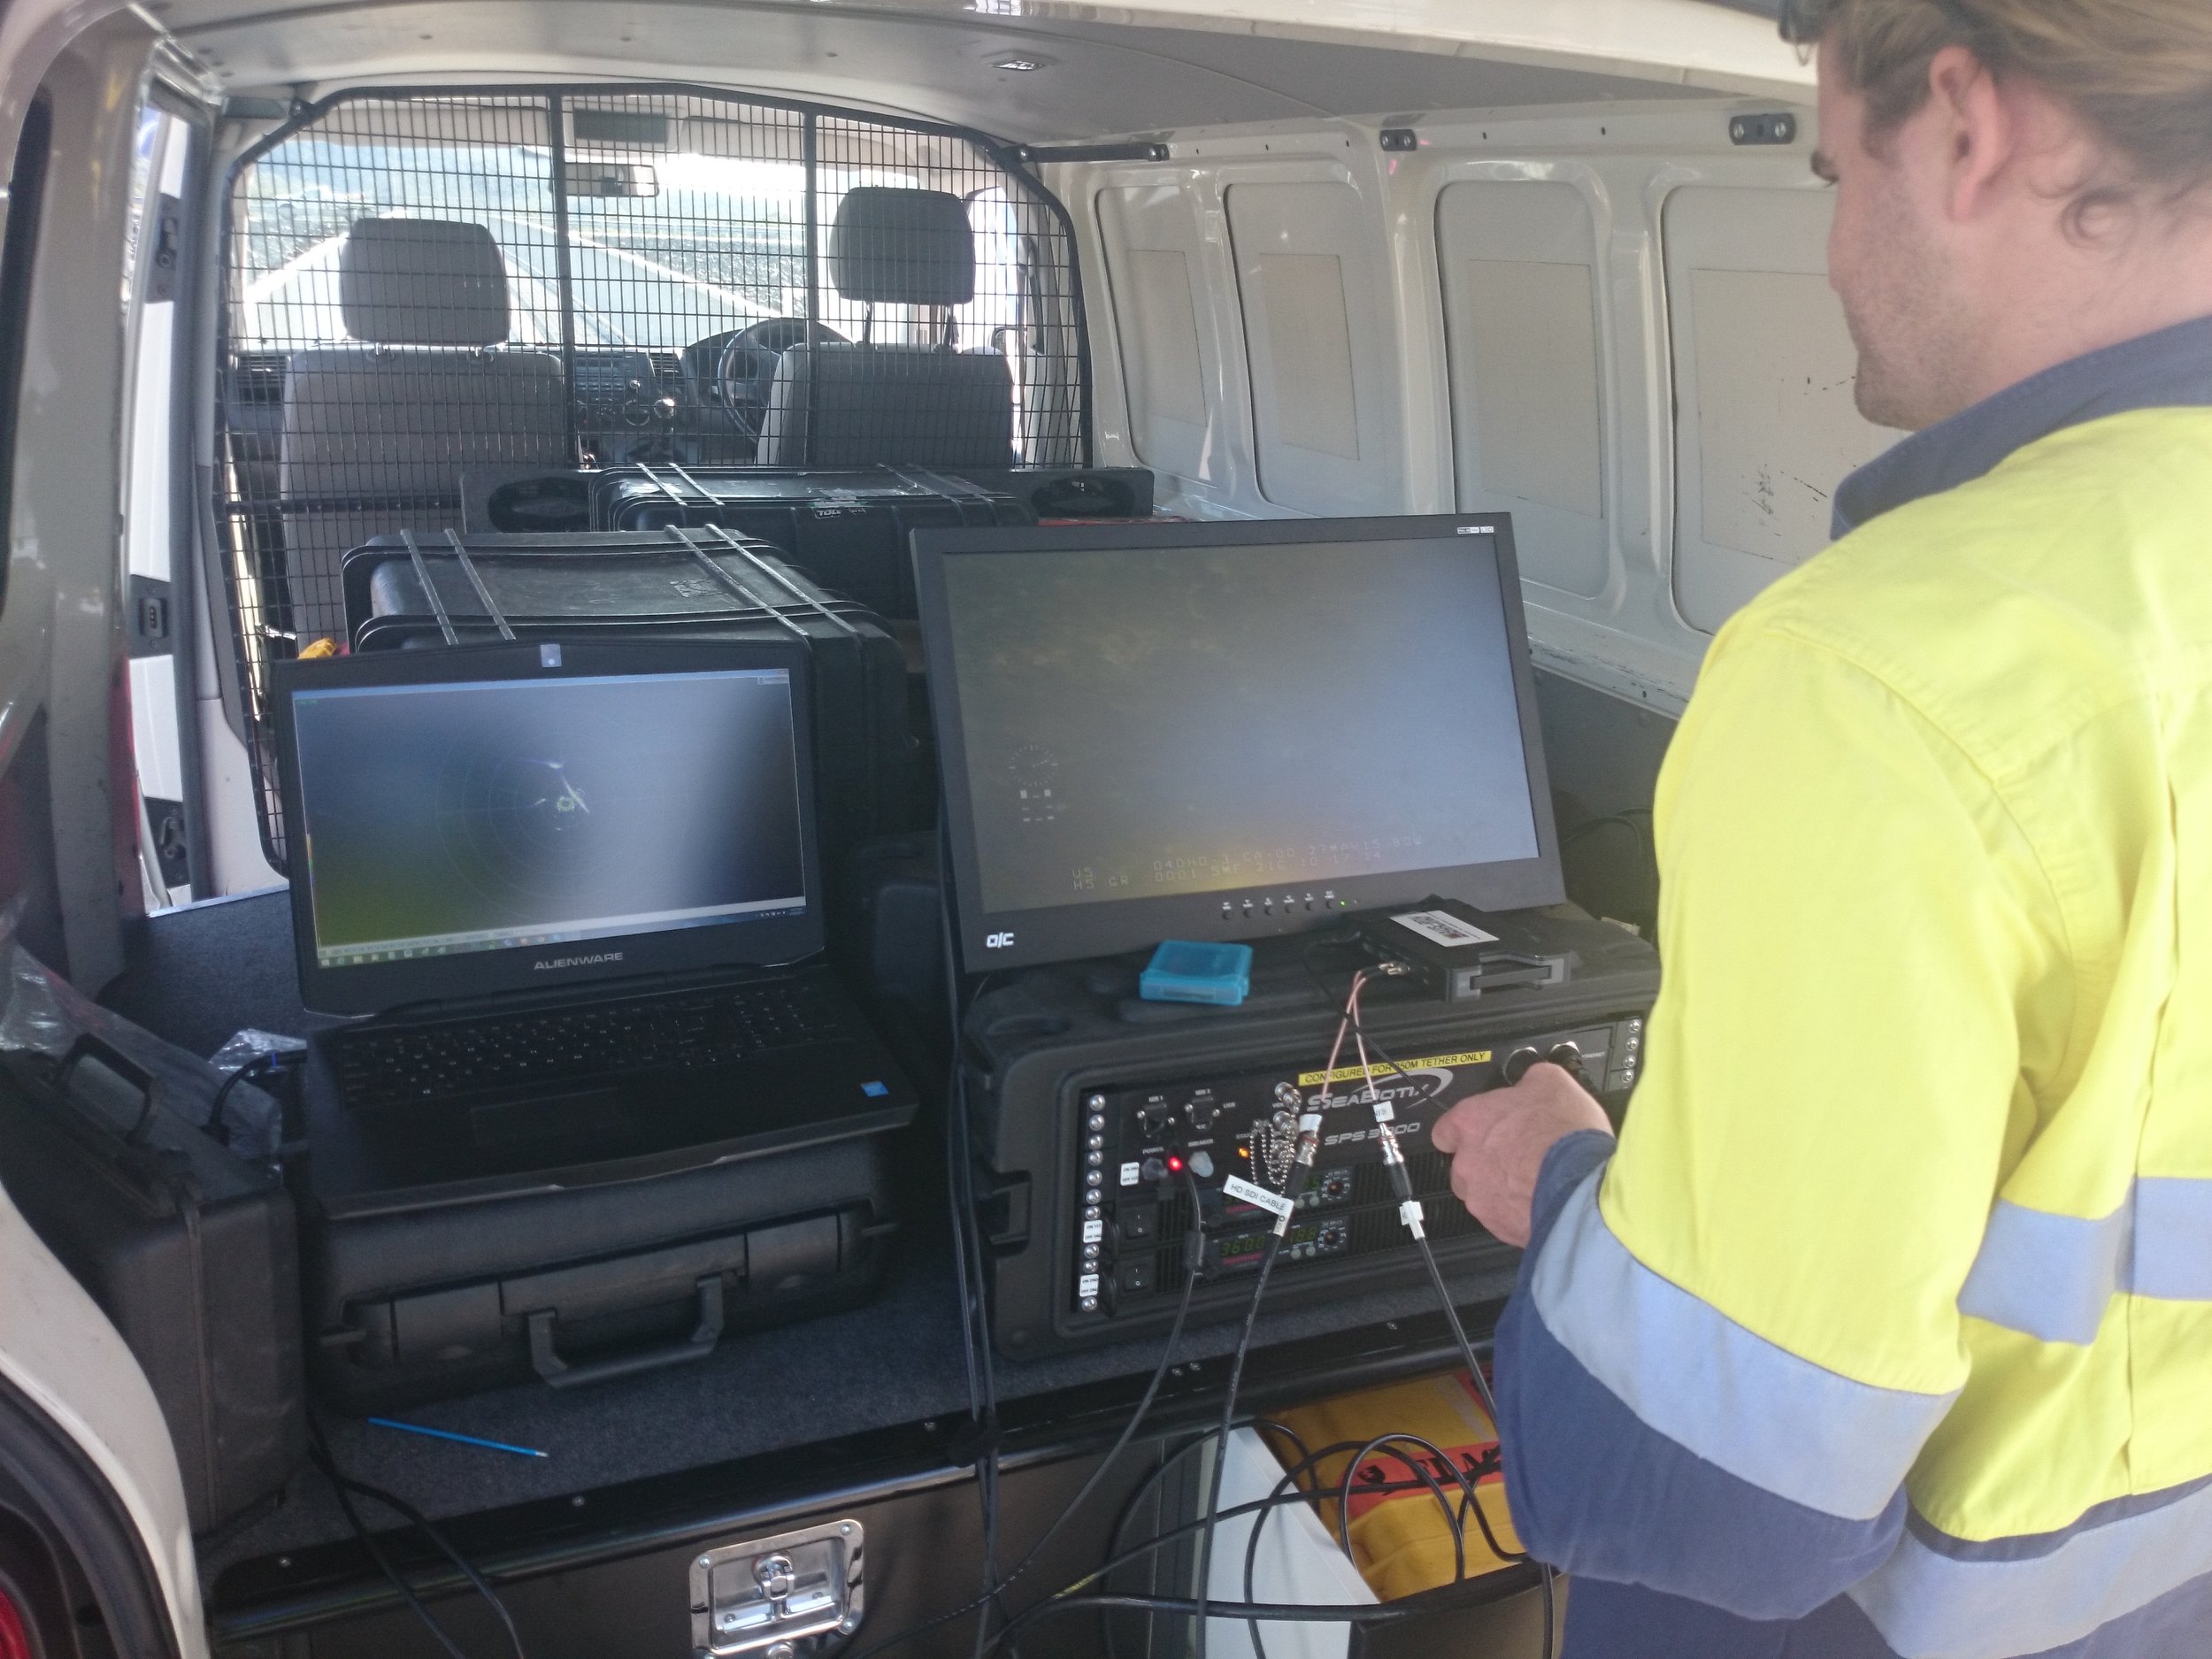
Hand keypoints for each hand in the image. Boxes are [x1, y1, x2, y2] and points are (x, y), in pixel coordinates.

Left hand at [1429, 1063, 1613, 1246]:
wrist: (1582, 1189)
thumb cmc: (1565, 1138)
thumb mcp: (1553, 1083)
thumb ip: (1530, 1081)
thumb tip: (1531, 1081)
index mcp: (1471, 1121)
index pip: (1446, 1128)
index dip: (1466, 1129)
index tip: (1482, 1130)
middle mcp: (1467, 1161)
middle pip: (1464, 1163)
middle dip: (1487, 1161)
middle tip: (1519, 1154)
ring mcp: (1480, 1198)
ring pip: (1482, 1193)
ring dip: (1502, 1187)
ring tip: (1534, 1179)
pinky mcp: (1498, 1226)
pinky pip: (1502, 1217)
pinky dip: (1518, 1210)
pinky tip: (1541, 1198)